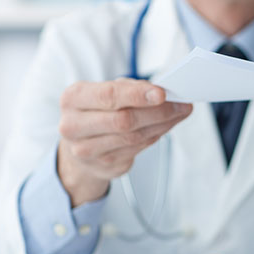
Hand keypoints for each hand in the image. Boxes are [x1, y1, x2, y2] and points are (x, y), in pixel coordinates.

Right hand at [57, 79, 192, 205]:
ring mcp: (88, 150)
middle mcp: (74, 126)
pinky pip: (138, 148)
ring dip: (163, 124)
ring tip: (179, 112)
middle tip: (180, 104)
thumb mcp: (104, 92)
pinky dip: (156, 135)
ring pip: (134, 137)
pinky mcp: (105, 165)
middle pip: (123, 120)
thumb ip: (128, 88)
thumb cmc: (95, 112)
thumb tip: (160, 91)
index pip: (108, 96)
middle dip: (157, 111)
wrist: (80, 147)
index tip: (162, 93)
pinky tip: (166, 125)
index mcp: (72, 99)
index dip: (137, 95)